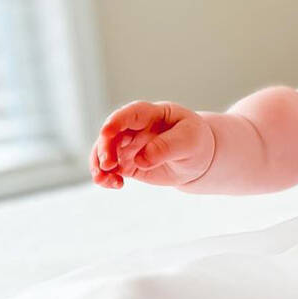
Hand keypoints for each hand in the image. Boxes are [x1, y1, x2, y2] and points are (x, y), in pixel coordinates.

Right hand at [90, 101, 214, 188]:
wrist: (197, 157)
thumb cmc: (194, 141)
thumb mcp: (189, 141)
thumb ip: (166, 147)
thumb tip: (140, 159)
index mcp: (152, 114)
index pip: (131, 113)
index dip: (117, 121)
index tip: (105, 133)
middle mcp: (134, 128)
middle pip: (112, 134)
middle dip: (104, 149)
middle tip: (108, 165)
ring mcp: (128, 145)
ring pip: (104, 152)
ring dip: (100, 166)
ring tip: (104, 180)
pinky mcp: (127, 163)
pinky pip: (110, 169)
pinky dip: (106, 177)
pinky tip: (115, 185)